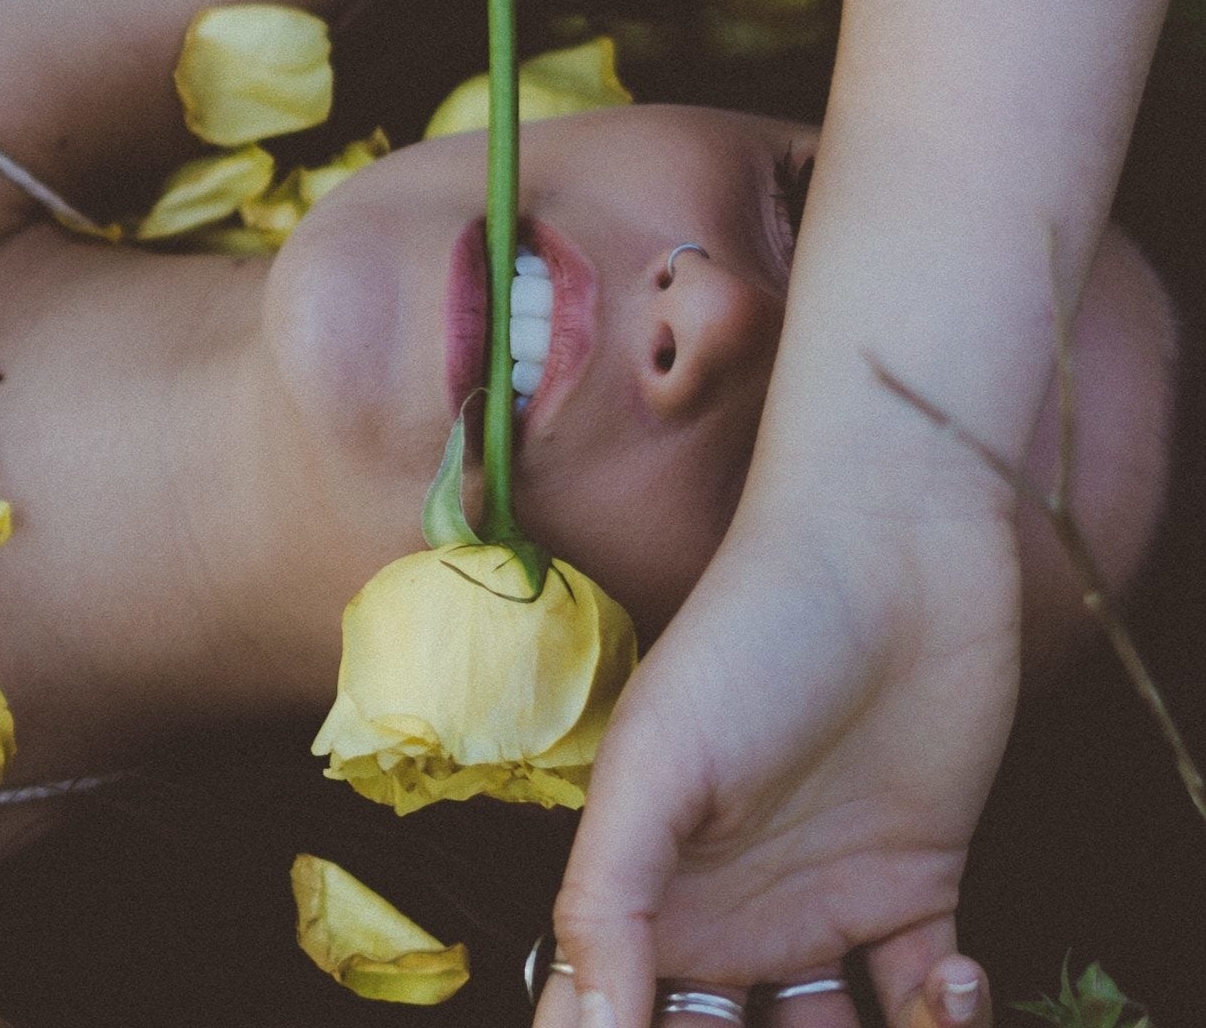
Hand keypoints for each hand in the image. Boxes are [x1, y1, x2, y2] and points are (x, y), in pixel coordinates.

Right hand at [532, 503, 1021, 1027]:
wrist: (894, 555)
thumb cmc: (749, 638)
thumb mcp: (651, 765)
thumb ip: (604, 903)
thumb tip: (587, 1023)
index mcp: (639, 898)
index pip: (605, 1015)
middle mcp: (720, 920)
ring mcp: (818, 911)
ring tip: (887, 1026)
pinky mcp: (916, 894)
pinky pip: (922, 1007)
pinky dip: (944, 1023)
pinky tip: (948, 983)